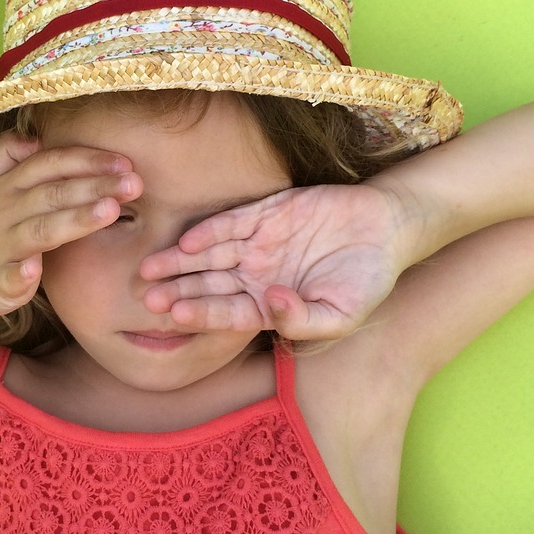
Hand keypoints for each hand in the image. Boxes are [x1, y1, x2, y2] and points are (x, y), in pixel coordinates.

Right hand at [0, 134, 141, 319]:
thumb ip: (10, 155)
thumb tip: (35, 136)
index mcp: (9, 186)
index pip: (51, 163)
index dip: (87, 160)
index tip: (125, 162)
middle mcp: (5, 210)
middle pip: (54, 193)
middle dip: (96, 186)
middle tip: (135, 184)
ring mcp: (0, 245)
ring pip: (41, 230)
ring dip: (75, 220)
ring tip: (111, 213)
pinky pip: (8, 276)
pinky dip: (21, 274)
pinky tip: (36, 269)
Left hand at [139, 183, 411, 340]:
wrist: (387, 228)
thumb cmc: (367, 280)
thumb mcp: (342, 314)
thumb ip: (303, 320)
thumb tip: (270, 306)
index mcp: (269, 306)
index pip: (227, 313)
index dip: (202, 314)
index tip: (176, 316)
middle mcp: (256, 276)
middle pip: (208, 285)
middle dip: (177, 291)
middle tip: (145, 298)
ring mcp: (258, 244)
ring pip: (210, 255)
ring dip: (180, 262)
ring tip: (149, 269)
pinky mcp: (266, 213)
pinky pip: (231, 223)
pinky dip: (210, 231)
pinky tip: (187, 241)